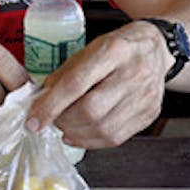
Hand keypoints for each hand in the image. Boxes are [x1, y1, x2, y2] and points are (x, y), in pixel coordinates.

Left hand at [25, 21, 168, 147]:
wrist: (156, 49)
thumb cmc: (118, 47)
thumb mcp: (89, 49)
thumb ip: (65, 75)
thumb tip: (40, 102)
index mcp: (114, 51)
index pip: (77, 84)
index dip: (51, 106)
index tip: (33, 120)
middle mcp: (133, 73)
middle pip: (91, 110)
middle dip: (64, 121)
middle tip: (53, 120)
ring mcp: (145, 96)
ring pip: (103, 129)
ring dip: (76, 134)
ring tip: (66, 127)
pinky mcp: (149, 114)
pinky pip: (116, 138)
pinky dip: (92, 141)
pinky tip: (80, 134)